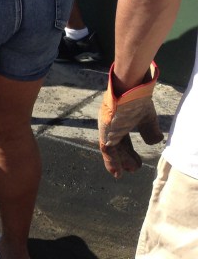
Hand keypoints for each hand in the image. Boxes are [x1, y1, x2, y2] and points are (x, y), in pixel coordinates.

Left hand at [99, 62, 162, 177]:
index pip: (122, 141)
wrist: (130, 88)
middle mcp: (110, 126)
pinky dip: (111, 161)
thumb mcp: (146, 118)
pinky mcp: (105, 130)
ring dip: (119, 162)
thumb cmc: (137, 100)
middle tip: (134, 169)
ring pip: (111, 149)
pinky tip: (116, 172)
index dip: (128, 153)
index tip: (135, 164)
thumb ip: (150, 130)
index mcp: (119, 122)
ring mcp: (106, 128)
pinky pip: (106, 149)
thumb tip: (156, 141)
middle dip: (124, 158)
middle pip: (117, 146)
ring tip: (127, 172)